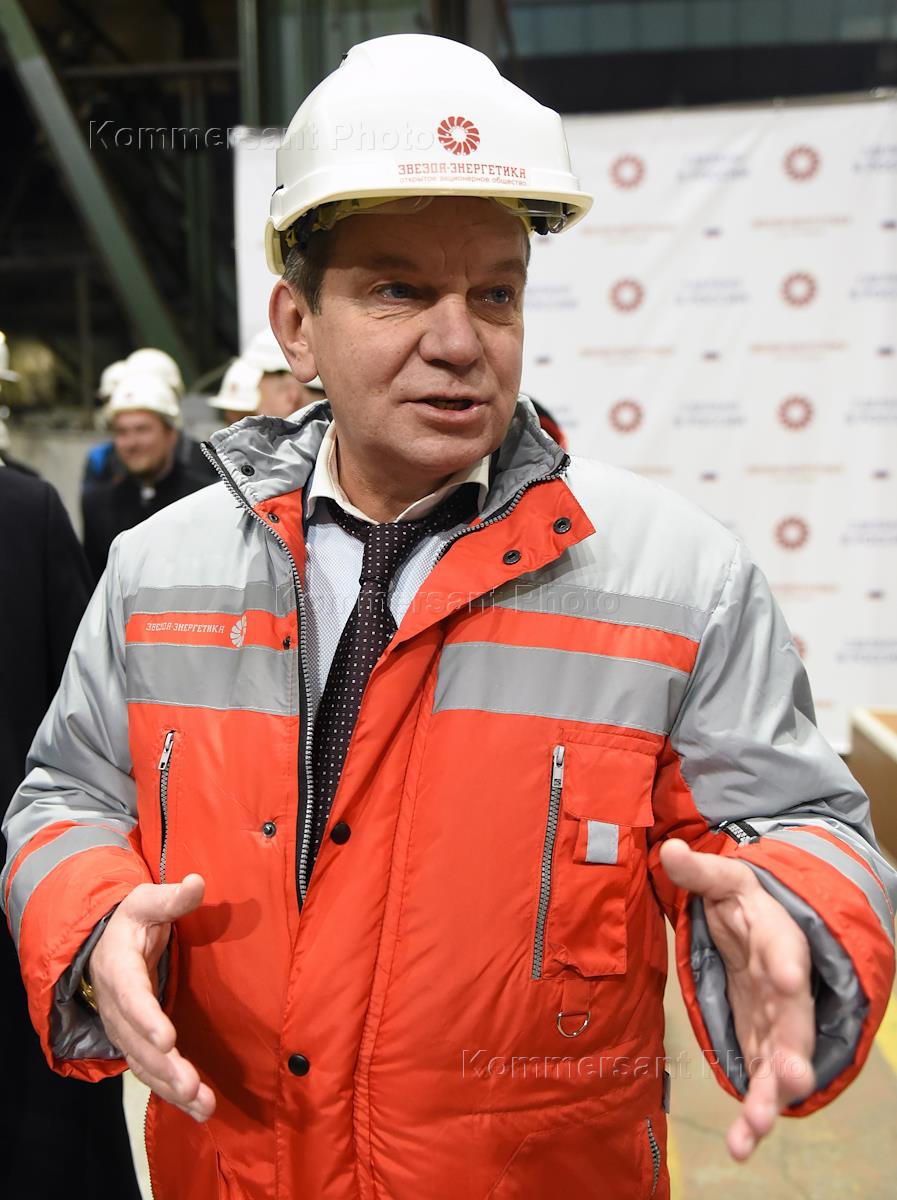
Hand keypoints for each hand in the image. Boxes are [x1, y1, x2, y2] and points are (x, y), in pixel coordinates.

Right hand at [87, 873, 214, 1121]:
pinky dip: (172, 1093)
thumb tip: (197, 882)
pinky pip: (151, 1072)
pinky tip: (200, 1110)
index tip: (168, 1037)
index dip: (147, 1018)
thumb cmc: (132, 921)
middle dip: (164, 1065)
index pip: (131, 996)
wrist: (103, 946)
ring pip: (144, 1064)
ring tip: (202, 1104)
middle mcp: (117, 1006)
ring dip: (171, 1087)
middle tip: (191, 1084)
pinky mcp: (136, 1043)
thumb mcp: (146, 902)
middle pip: (138, 1042)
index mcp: (118, 968)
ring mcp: (124, 1029)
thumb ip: (171, 898)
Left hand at [660, 839, 814, 1160]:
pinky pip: (762, 1084)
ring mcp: (777, 1023)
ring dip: (772, 1096)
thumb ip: (698, 871)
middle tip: (791, 1078)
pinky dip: (754, 1115)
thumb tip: (667, 849)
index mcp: (776, 938)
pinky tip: (741, 1145)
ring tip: (759, 1126)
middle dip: (793, 1052)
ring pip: (781, 1063)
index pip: (784, 948)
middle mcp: (785, 988)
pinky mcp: (763, 1046)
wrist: (767, 930)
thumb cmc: (745, 904)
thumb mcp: (725, 880)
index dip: (787, 964)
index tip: (790, 979)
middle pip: (793, 1022)